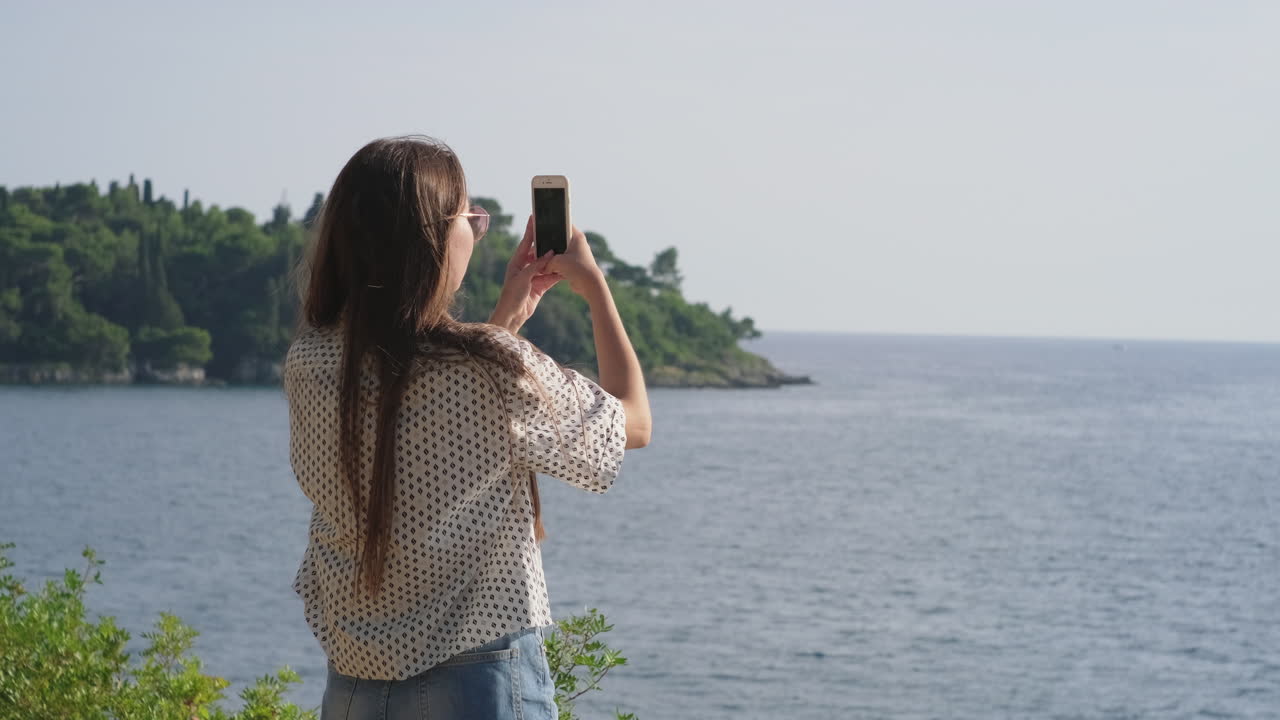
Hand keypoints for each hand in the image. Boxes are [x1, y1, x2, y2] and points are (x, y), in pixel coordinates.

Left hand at [488, 215, 561, 333]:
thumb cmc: (512, 295)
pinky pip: (550, 277)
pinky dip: (557, 274)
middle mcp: (525, 267)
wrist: (512, 315)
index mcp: (517, 262)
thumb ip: (537, 265)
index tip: (535, 218)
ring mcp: (532, 277)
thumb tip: (550, 253)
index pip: (526, 242)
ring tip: (565, 251)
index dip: (531, 230)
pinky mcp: (539, 286)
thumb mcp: (524, 277)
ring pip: (546, 265)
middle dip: (547, 245)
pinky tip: (566, 269)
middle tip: (556, 234)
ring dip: (555, 261)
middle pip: (538, 253)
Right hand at [543, 225, 604, 296]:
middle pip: (559, 239)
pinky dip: (555, 264)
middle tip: (538, 245)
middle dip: (548, 244)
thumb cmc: (577, 268)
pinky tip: (547, 268)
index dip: (552, 224)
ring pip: (559, 252)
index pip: (564, 224)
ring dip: (552, 256)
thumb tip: (540, 266)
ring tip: (542, 258)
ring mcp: (576, 253)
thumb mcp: (557, 262)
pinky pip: (562, 261)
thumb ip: (546, 262)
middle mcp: (577, 243)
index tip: (542, 226)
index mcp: (576, 236)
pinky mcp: (574, 264)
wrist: (590, 285)